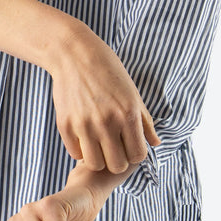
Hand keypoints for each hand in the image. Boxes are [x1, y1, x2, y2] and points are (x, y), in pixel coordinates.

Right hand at [48, 25, 159, 173]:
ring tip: (97, 144)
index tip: (129, 145)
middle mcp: (107, 122)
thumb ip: (145, 121)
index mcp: (128, 114)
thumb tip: (156, 143)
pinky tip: (83, 136)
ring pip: (95, 164)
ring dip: (98, 157)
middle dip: (117, 159)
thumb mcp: (133, 93)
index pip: (138, 156)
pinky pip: (74, 153)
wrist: (74, 55)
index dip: (135, 153)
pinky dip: (80, 149)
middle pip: (117, 165)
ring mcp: (84, 125)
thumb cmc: (107, 70)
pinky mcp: (65, 124)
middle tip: (113, 146)